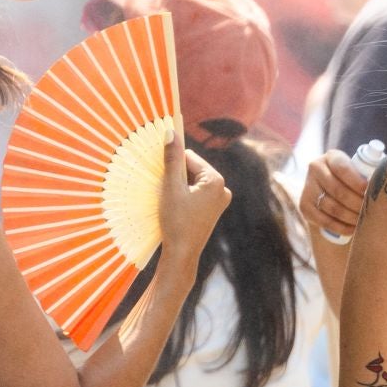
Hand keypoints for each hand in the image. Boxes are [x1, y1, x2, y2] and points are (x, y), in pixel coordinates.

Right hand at [158, 134, 229, 272]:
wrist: (182, 254)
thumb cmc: (176, 221)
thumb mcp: (171, 187)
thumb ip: (172, 158)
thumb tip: (171, 131)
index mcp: (216, 180)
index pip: (189, 158)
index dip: (173, 167)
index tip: (163, 180)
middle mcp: (223, 188)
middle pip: (192, 169)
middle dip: (177, 177)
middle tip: (167, 194)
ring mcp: (220, 201)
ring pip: (193, 182)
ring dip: (179, 187)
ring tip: (172, 203)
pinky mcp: (213, 210)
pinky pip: (196, 194)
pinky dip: (184, 196)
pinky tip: (177, 209)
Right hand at [300, 149, 370, 238]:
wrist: (330, 191)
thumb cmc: (354, 181)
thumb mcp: (359, 170)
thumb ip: (371, 171)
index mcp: (331, 156)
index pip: (342, 168)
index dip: (357, 182)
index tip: (370, 192)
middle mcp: (315, 168)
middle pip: (338, 190)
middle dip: (357, 203)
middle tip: (370, 210)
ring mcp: (307, 188)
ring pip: (332, 207)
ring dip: (351, 217)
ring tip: (364, 220)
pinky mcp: (304, 206)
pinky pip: (324, 221)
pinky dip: (341, 227)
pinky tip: (353, 229)